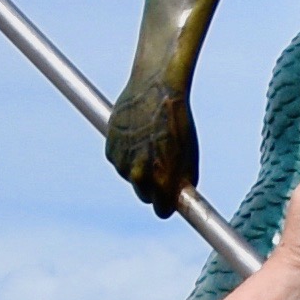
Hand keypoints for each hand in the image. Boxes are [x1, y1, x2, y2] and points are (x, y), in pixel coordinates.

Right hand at [106, 76, 198, 213]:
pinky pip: (119, 160)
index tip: (170, 199)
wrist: (156, 88)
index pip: (162, 210)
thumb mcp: (188, 155)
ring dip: (138, 166)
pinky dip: (126, 152)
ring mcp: (122, 163)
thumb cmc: (178, 121)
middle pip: (145, 196)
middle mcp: (139, 176)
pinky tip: (136, 134)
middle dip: (153, 187)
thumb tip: (180, 199)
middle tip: (161, 167)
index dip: (167, 204)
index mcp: (161, 180)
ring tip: (150, 140)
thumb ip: (183, 182)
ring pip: (130, 176)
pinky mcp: (110, 150)